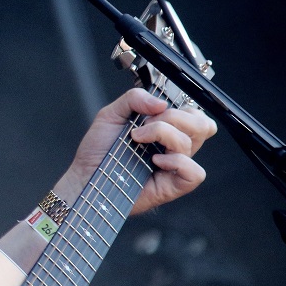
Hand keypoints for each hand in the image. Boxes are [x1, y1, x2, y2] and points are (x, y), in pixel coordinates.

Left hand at [64, 87, 217, 215]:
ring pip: (190, 143)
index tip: (151, 112)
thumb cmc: (98, 150)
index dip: (181, 108)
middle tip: (145, 124)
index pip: (195, 115)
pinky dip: (177, 162)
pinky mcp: (172, 186)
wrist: (85, 175)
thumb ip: (134, 99)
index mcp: (166, 130)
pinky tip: (155, 160)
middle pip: (201, 125)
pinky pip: (194, 173)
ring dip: (163, 134)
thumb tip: (161, 103)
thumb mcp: (111, 114)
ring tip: (137, 139)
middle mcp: (173, 147)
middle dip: (174, 117)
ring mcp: (174, 166)